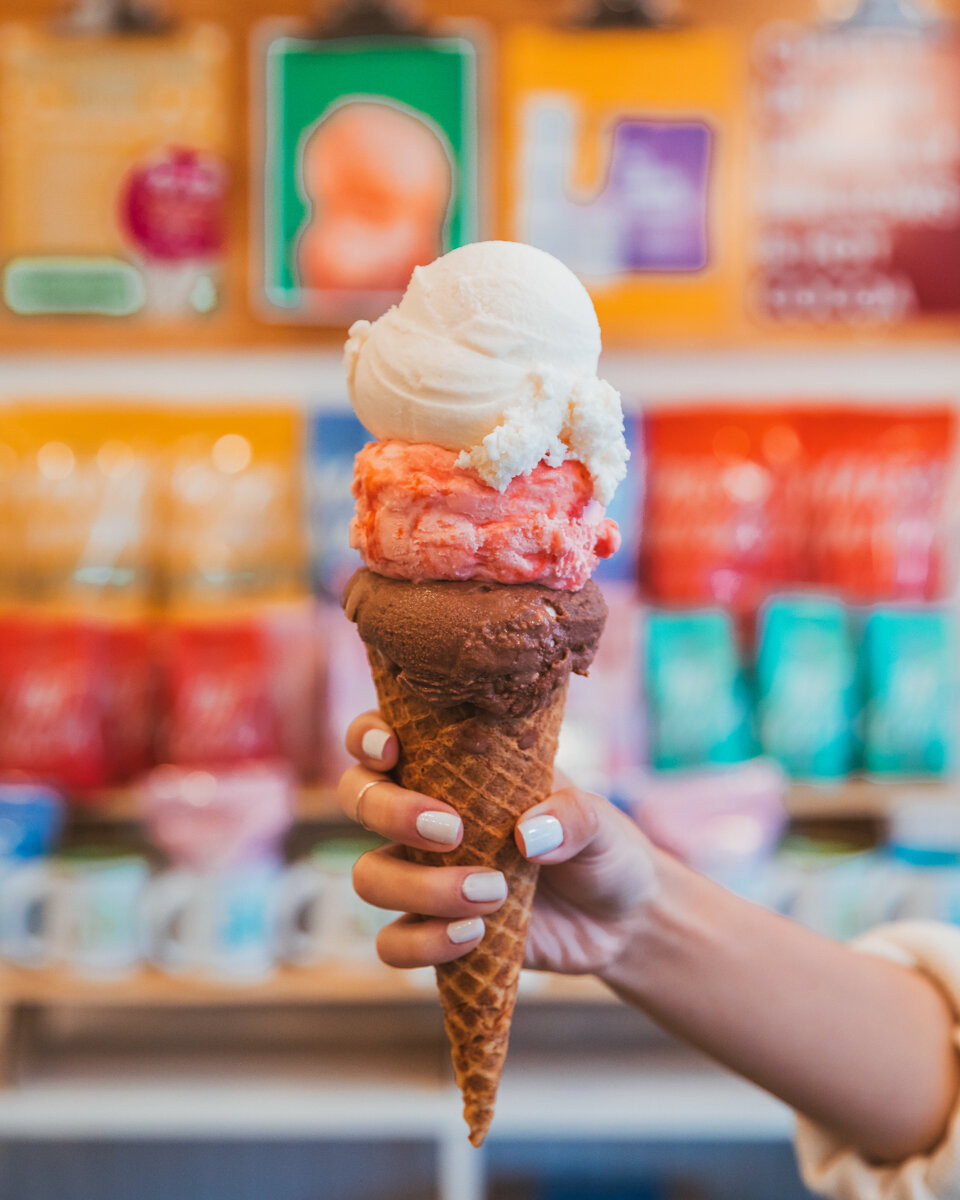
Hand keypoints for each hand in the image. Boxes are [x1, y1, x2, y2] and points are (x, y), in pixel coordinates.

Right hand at [336, 711, 660, 979]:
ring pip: (369, 875)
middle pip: (358, 798)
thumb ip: (571, 817)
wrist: (621, 920)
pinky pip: (392, 943)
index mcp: (454, 767)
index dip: (368, 736)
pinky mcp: (432, 929)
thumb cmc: (602, 847)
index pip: (381, 736)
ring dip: (418, 887)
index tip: (392, 750)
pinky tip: (474, 934)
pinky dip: (424, 942)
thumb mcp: (601, 821)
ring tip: (490, 893)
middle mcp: (424, 814)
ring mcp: (423, 874)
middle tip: (453, 832)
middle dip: (391, 812)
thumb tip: (526, 836)